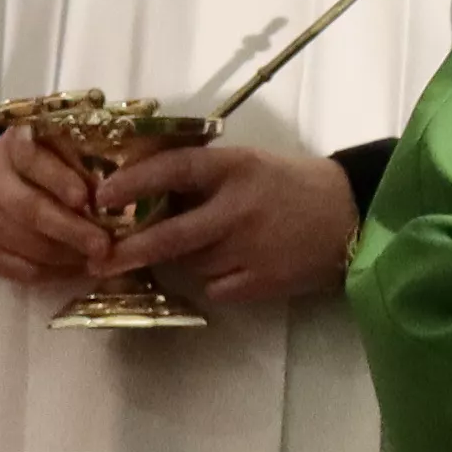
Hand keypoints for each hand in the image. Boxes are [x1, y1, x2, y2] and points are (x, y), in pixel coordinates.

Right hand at [0, 123, 113, 288]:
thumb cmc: (33, 164)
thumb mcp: (52, 149)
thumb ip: (78, 163)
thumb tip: (114, 193)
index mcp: (12, 147)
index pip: (33, 160)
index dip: (59, 179)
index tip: (85, 198)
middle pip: (30, 209)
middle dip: (71, 230)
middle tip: (104, 245)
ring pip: (29, 246)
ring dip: (69, 255)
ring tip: (99, 258)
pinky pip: (23, 271)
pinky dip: (56, 274)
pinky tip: (78, 267)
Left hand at [96, 140, 361, 308]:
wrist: (350, 215)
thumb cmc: (289, 185)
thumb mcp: (247, 165)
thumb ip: (202, 178)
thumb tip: (142, 196)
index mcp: (236, 168)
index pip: (175, 170)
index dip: (134, 183)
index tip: (101, 195)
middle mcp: (240, 207)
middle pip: (172, 234)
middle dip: (131, 248)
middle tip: (101, 258)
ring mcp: (251, 247)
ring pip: (191, 263)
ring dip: (181, 260)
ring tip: (203, 246)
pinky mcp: (262, 281)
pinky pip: (214, 287)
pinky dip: (211, 280)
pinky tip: (231, 264)